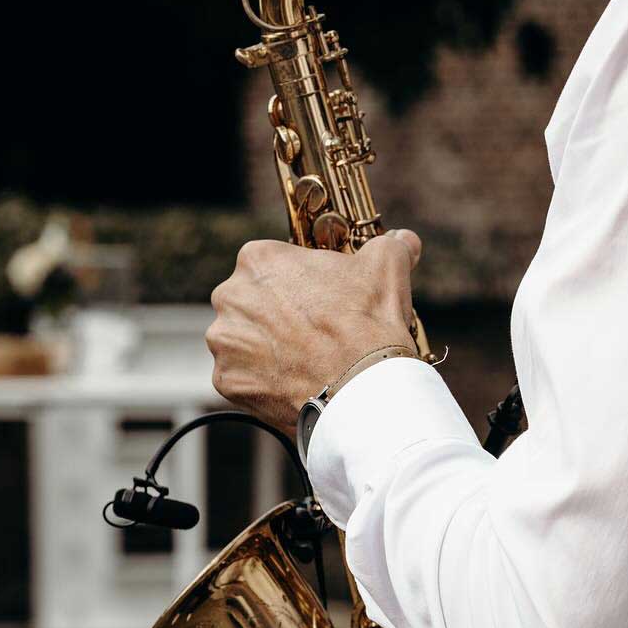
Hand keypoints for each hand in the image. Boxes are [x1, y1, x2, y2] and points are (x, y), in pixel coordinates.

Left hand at [206, 227, 422, 434]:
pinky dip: (263, 380)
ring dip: (268, 348)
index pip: (275, 264)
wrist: (361, 388)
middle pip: (253, 302)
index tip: (321, 297)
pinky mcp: (226, 381)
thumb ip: (390, 244)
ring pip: (244, 341)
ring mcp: (224, 342)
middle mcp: (230, 296)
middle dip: (278, 314)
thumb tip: (403, 239)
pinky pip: (242, 377)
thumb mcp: (387, 266)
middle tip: (314, 331)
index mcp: (258, 259)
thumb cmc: (368, 322)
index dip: (301, 281)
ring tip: (305, 360)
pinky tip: (293, 381)